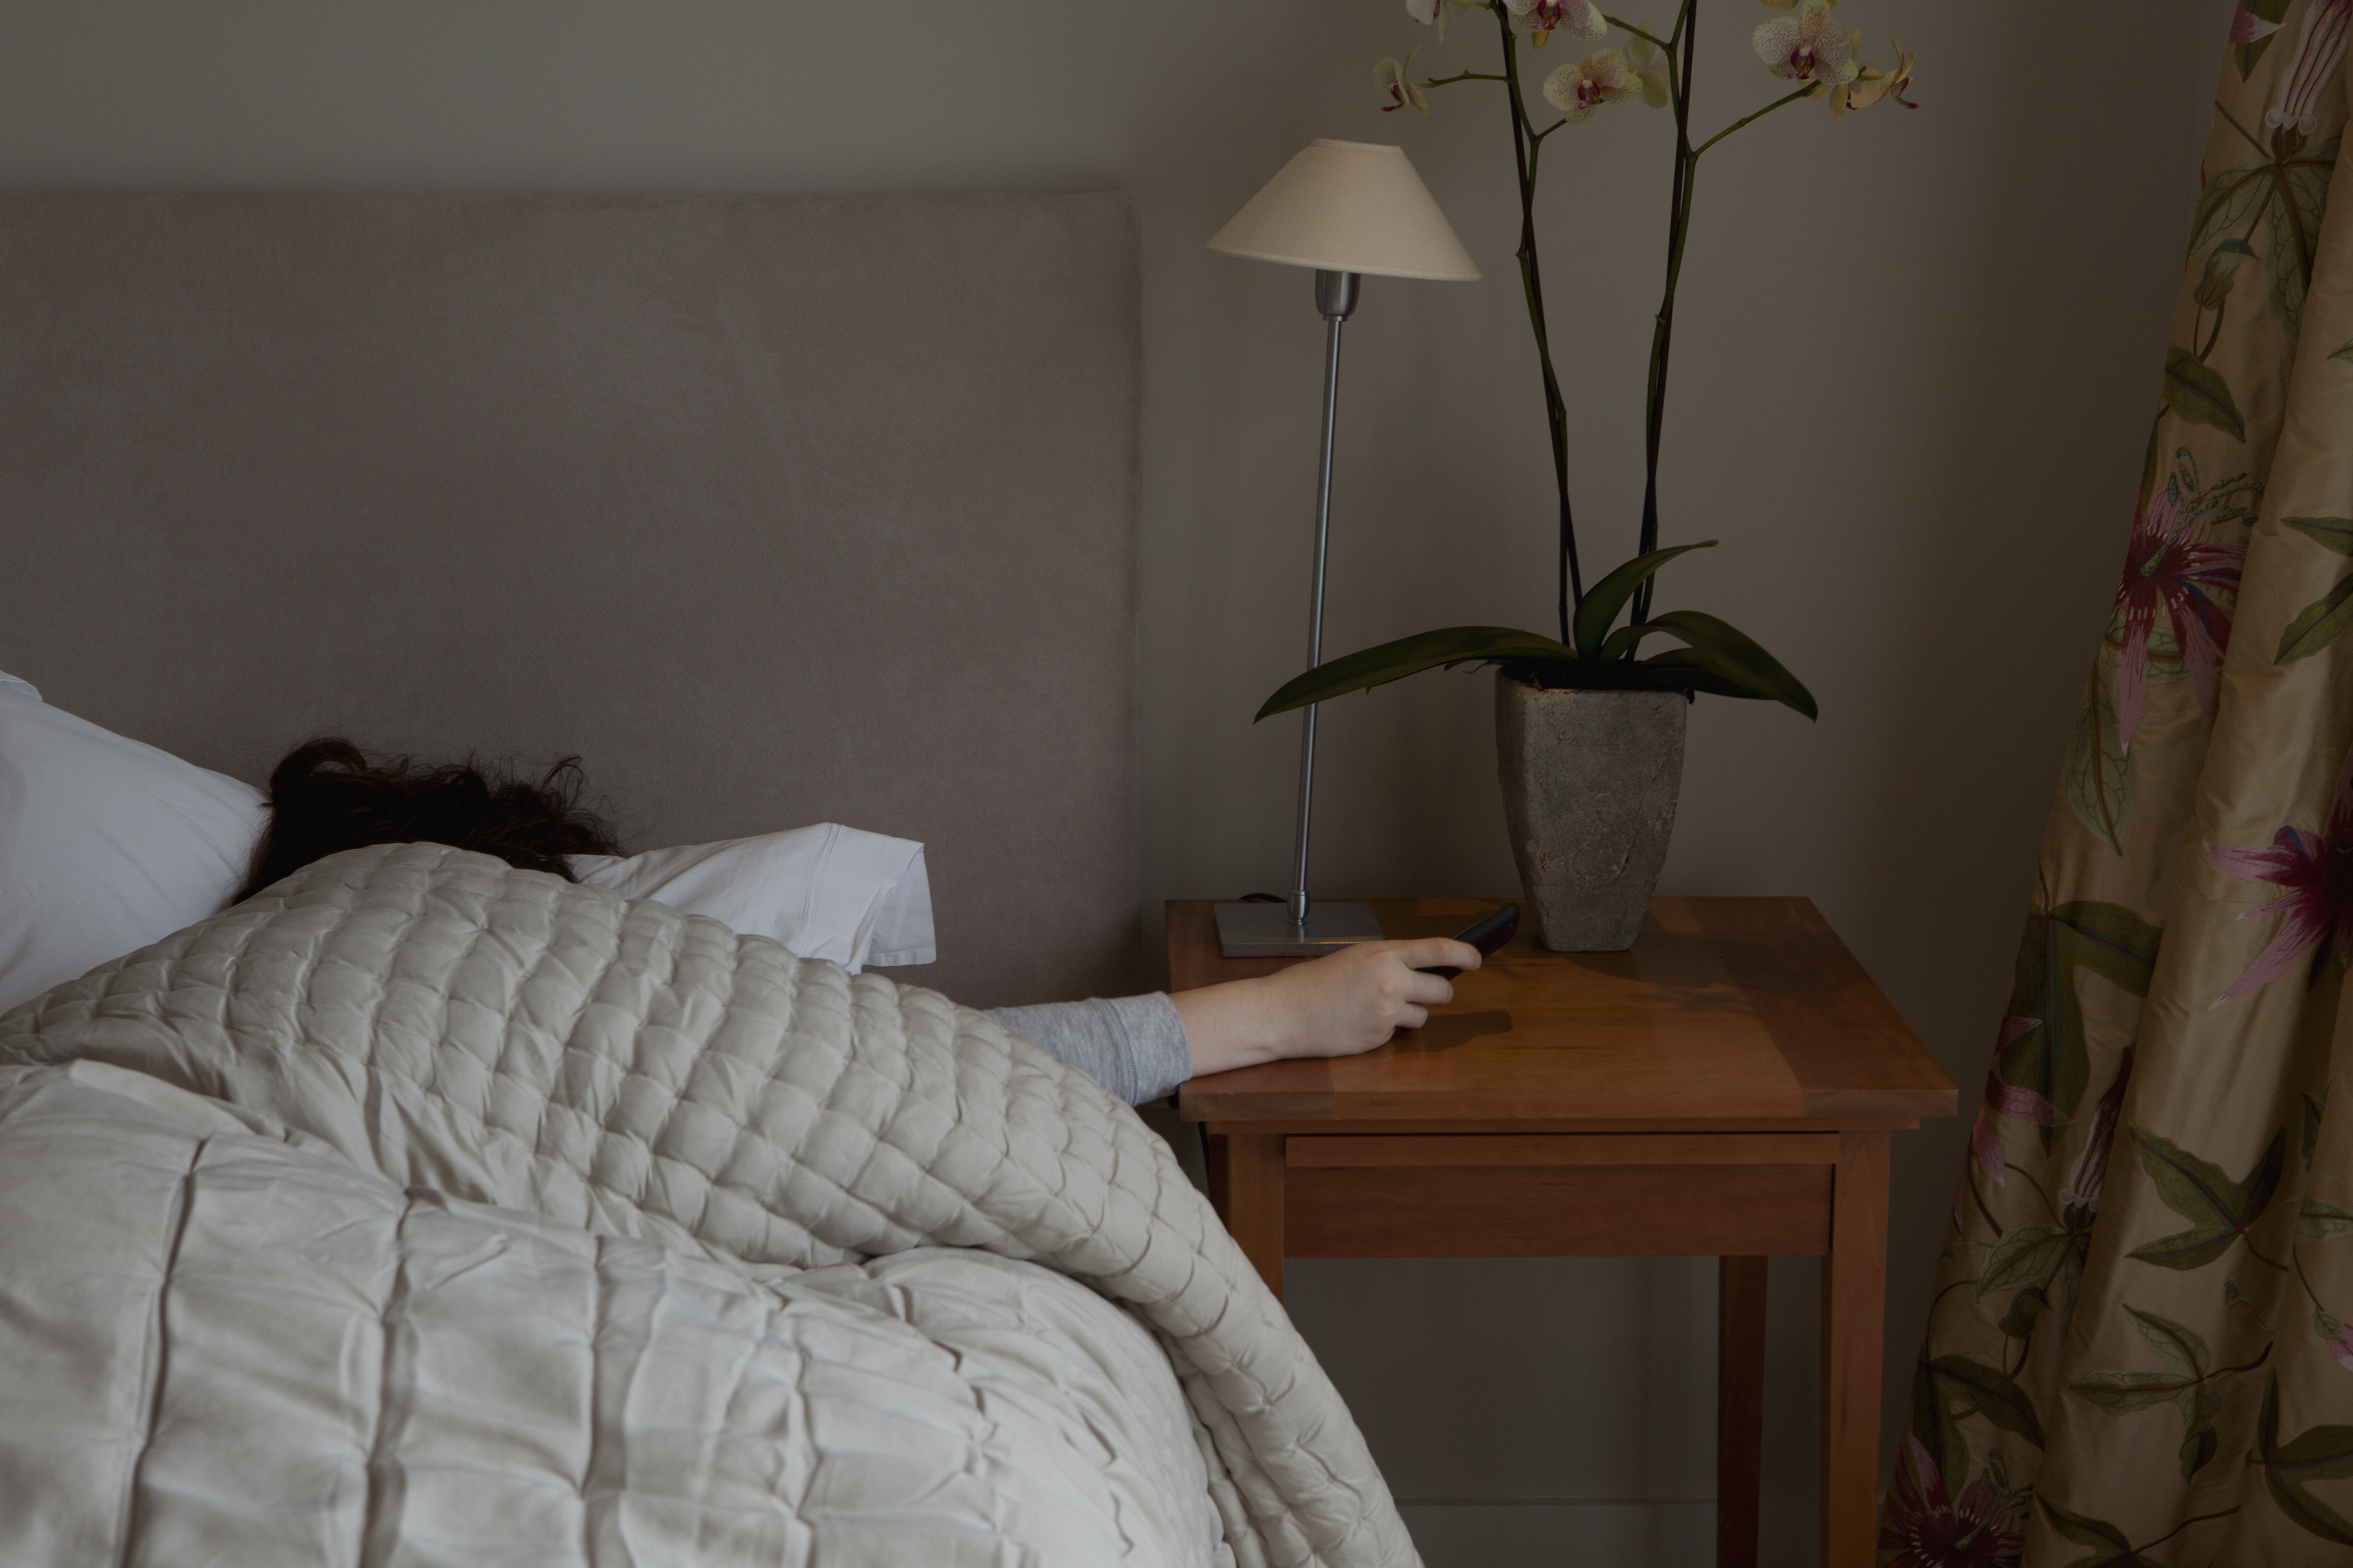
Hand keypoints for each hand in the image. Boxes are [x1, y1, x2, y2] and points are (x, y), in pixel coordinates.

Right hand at [1170, 936, 1481, 1078]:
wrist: (1285, 1012)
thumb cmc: (1313, 983)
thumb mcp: (1354, 958)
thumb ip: (1389, 961)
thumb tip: (1423, 968)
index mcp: (1384, 955)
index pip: (1438, 949)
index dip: (1465, 953)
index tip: (1478, 959)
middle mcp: (1391, 982)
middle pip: (1442, 990)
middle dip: (1436, 993)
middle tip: (1421, 993)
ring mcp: (1387, 1013)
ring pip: (1422, 1017)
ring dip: (1408, 1014)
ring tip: (1374, 1008)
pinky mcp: (1379, 1038)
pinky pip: (1397, 1035)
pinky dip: (1384, 1030)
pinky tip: (1359, 1023)